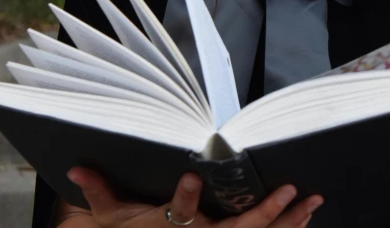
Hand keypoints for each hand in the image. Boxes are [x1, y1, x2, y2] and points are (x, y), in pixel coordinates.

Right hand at [64, 167, 322, 227]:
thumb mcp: (112, 216)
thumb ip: (98, 191)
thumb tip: (76, 168)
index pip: (179, 214)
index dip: (186, 198)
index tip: (191, 176)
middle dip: (265, 213)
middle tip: (290, 190)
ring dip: (289, 222)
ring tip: (313, 200)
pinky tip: (307, 217)